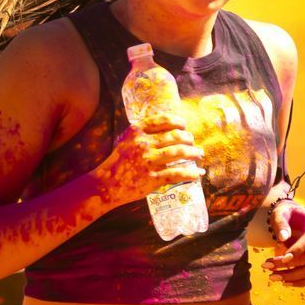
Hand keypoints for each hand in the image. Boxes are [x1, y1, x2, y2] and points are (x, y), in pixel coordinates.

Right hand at [89, 124, 204, 208]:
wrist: (106, 185)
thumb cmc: (118, 163)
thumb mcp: (126, 141)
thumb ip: (143, 134)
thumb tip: (167, 130)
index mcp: (137, 131)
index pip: (164, 119)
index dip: (178, 121)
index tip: (184, 126)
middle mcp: (143, 143)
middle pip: (175, 136)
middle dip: (189, 138)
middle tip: (193, 143)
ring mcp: (148, 161)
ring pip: (179, 152)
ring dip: (194, 153)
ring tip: (199, 155)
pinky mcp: (152, 178)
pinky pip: (178, 173)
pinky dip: (191, 173)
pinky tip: (198, 174)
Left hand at [263, 200, 304, 286]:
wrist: (291, 218)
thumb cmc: (284, 214)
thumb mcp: (279, 212)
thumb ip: (280, 223)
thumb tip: (283, 238)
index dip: (298, 250)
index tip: (283, 258)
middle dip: (289, 265)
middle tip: (267, 266)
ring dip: (293, 277)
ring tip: (272, 277)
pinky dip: (299, 282)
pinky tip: (283, 282)